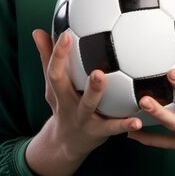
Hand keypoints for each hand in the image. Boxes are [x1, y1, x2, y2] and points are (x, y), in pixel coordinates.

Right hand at [25, 29, 141, 175]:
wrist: (65, 144)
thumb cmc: (63, 104)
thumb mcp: (52, 85)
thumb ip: (47, 57)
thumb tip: (37, 31)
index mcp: (58, 91)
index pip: (54, 71)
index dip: (58, 54)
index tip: (65, 35)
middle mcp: (68, 104)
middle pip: (68, 90)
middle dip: (77, 76)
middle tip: (96, 68)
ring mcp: (83, 118)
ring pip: (89, 106)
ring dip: (97, 94)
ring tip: (106, 81)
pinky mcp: (98, 131)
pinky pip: (112, 128)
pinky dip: (125, 125)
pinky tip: (137, 121)